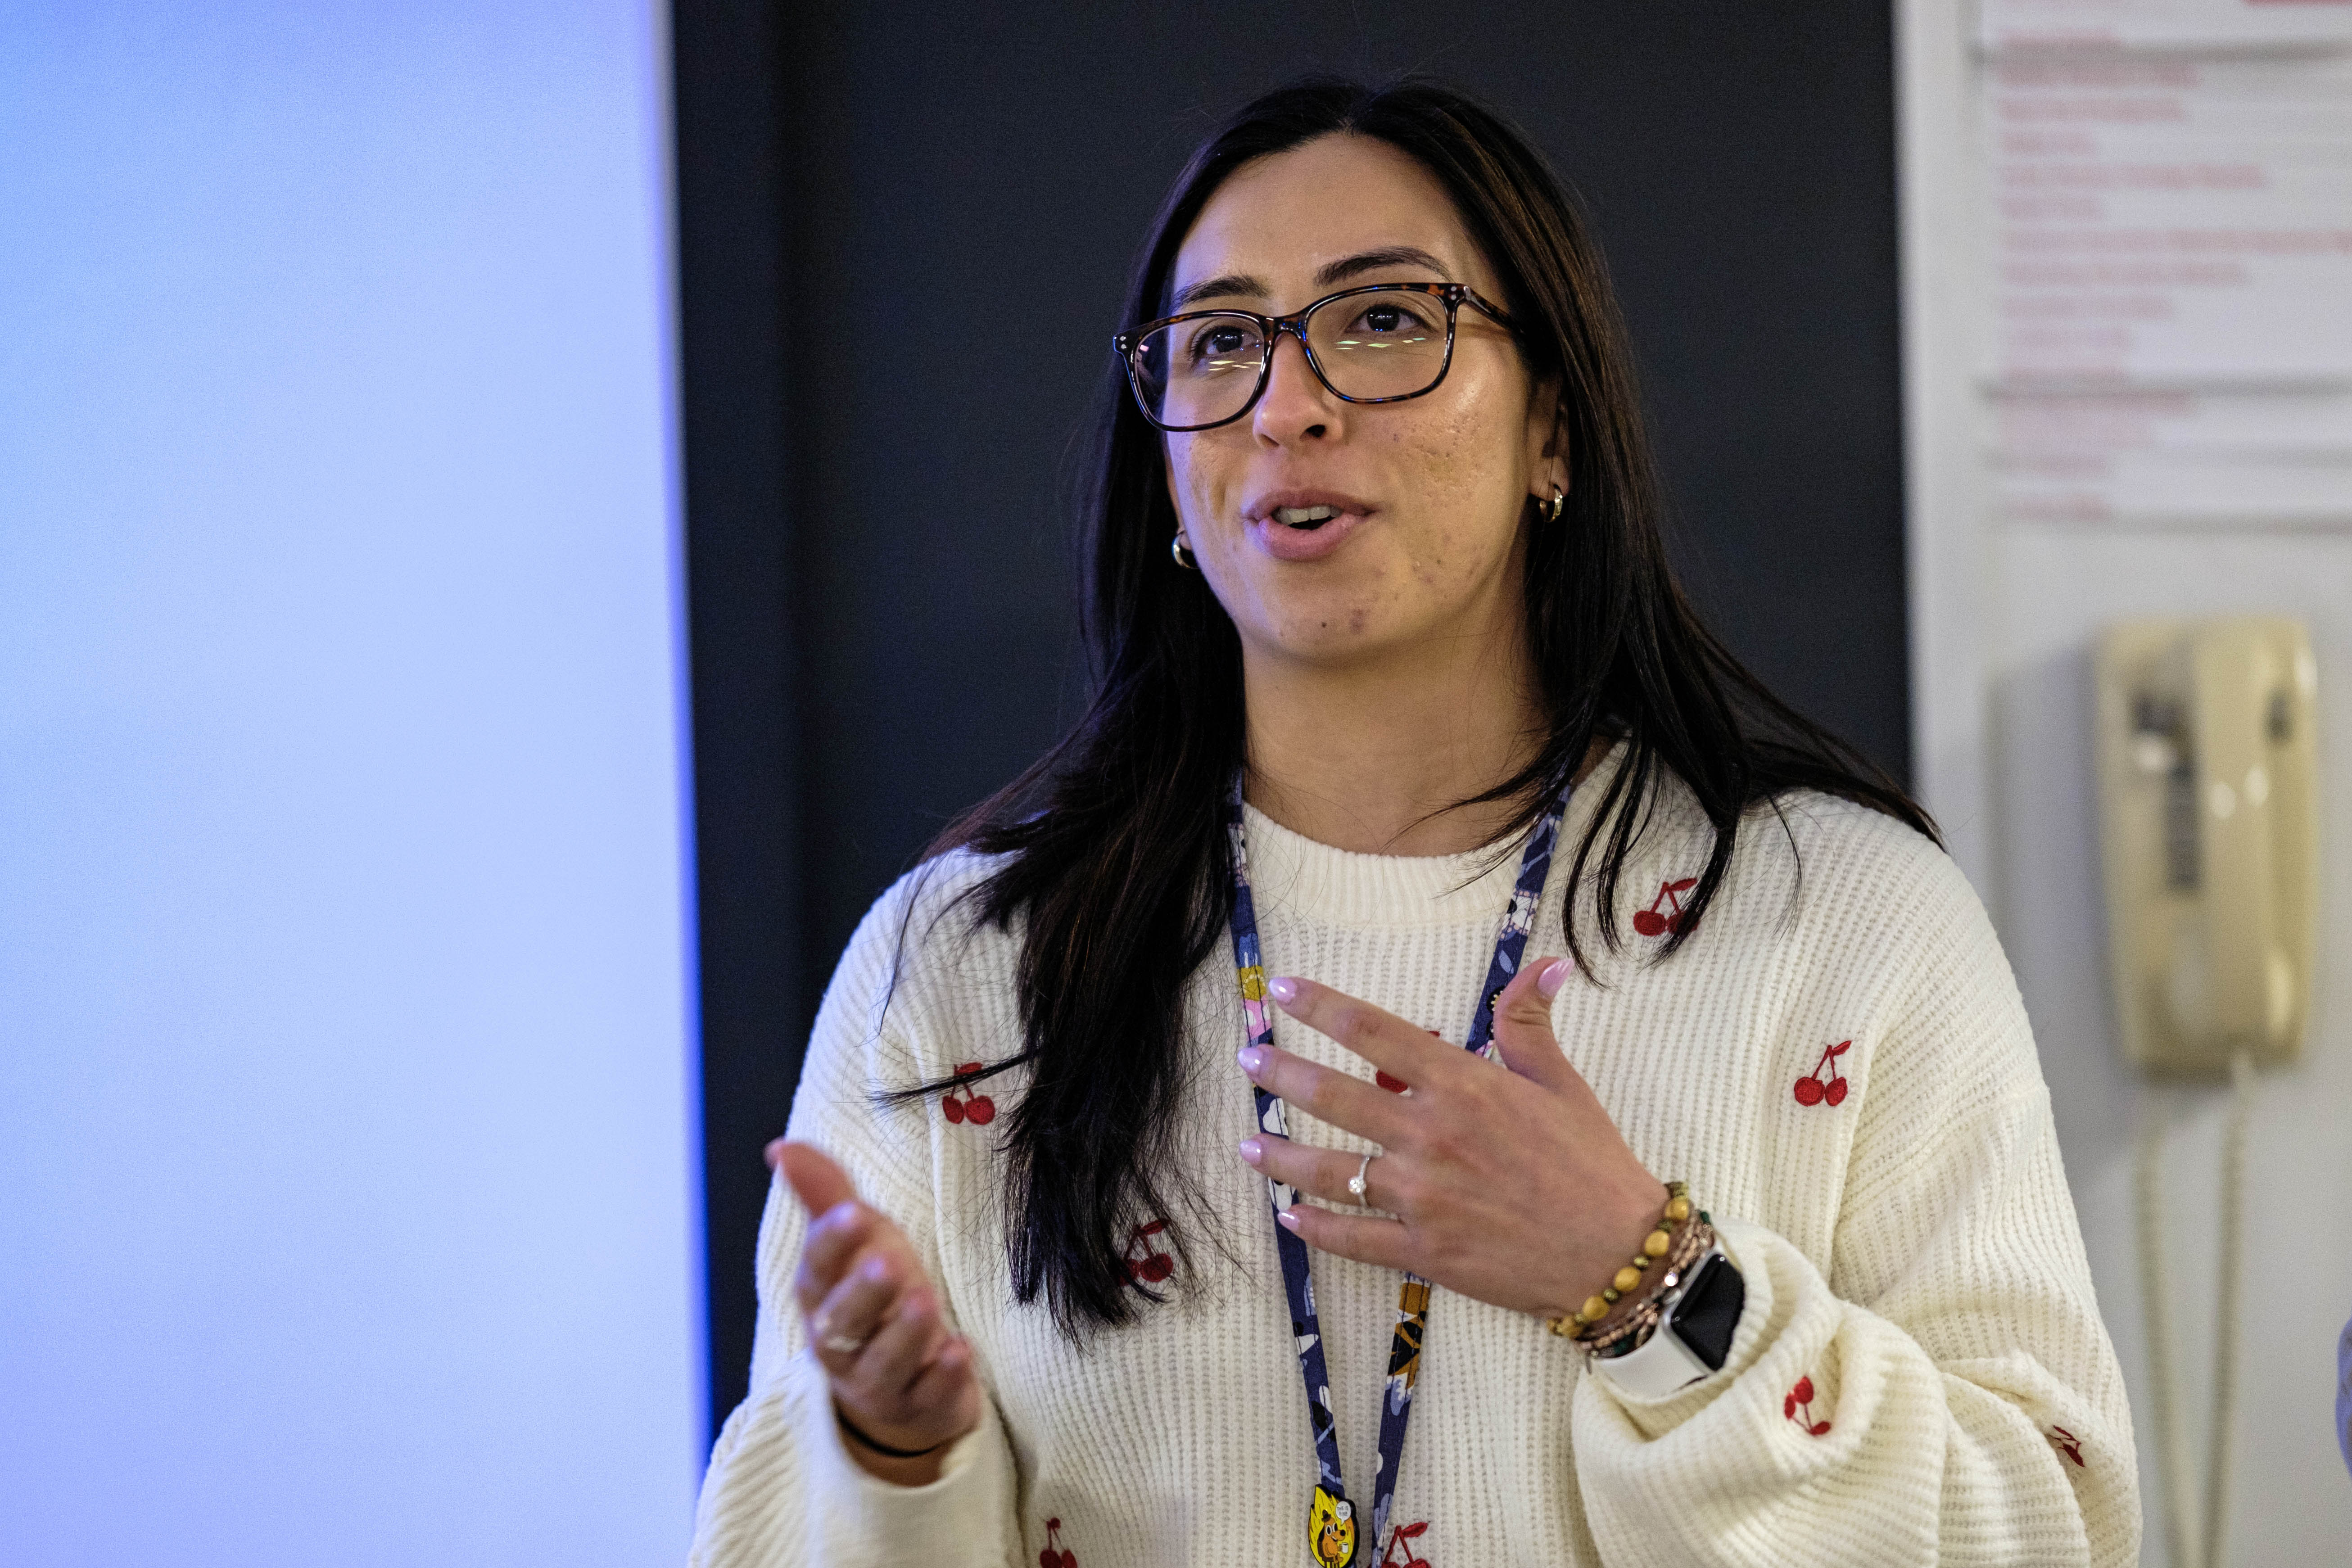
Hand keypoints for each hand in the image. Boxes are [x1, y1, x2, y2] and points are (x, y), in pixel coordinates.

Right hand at [772, 1140, 980, 1483]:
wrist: (902, 1384)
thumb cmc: (876, 1296)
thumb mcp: (858, 1241)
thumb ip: (825, 1195)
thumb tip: (781, 1147)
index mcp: (822, 1295)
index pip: (817, 1269)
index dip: (832, 1243)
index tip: (855, 1212)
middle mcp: (841, 1342)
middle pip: (842, 1321)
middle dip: (863, 1293)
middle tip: (889, 1264)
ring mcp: (878, 1380)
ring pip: (883, 1363)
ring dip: (904, 1333)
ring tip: (926, 1302)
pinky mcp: (918, 1405)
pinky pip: (927, 1395)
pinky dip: (943, 1376)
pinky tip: (961, 1351)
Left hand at [1235, 956, 1664, 1319]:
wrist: (1618, 1254)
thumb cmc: (1591, 1163)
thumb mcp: (1563, 1083)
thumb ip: (1531, 1024)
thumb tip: (1543, 964)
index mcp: (1463, 1086)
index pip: (1375, 1032)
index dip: (1322, 1007)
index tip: (1282, 990)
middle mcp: (1431, 1136)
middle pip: (1334, 1097)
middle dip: (1282, 1074)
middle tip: (1247, 1058)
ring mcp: (1421, 1198)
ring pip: (1329, 1171)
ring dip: (1280, 1156)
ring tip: (1247, 1144)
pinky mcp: (1423, 1251)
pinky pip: (1352, 1237)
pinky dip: (1314, 1229)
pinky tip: (1288, 1217)